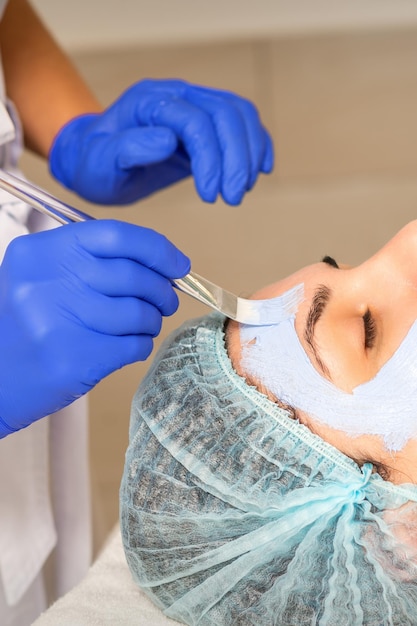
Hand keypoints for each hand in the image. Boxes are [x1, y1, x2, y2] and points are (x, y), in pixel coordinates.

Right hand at [0, 220, 189, 435]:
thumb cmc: (24, 323)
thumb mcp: (39, 276)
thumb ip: (89, 262)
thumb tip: (158, 263)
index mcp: (40, 252)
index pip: (115, 235)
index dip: (157, 249)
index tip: (179, 264)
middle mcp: (48, 281)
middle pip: (133, 275)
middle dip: (162, 290)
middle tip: (166, 300)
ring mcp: (60, 322)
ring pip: (139, 313)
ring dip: (152, 321)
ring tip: (143, 325)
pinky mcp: (75, 360)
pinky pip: (134, 345)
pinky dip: (141, 345)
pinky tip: (128, 346)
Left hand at [49, 79, 273, 205]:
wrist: (94, 160)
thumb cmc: (94, 164)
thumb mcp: (100, 163)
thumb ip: (128, 148)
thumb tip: (168, 140)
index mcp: (148, 103)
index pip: (194, 120)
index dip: (210, 157)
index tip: (210, 195)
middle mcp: (175, 96)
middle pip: (224, 114)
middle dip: (236, 158)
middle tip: (233, 197)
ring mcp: (192, 105)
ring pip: (238, 115)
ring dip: (248, 153)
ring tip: (241, 189)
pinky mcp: (205, 122)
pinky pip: (240, 122)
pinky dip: (256, 143)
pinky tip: (259, 169)